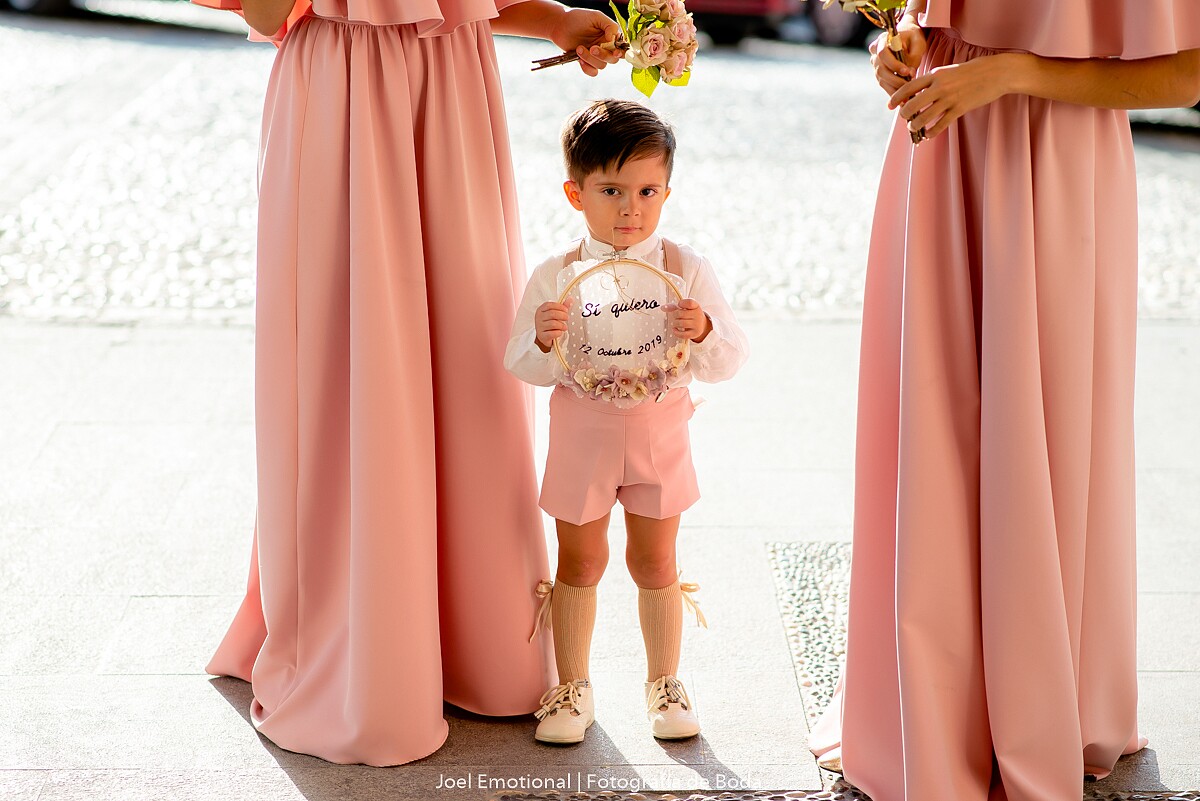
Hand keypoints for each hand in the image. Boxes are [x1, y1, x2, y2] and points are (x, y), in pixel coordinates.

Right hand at [534, 299, 571, 351]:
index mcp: (541, 310)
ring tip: (565, 327)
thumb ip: (563, 306)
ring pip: (553, 324)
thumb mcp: (556, 313)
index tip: (566, 310)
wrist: (545, 336)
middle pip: (552, 314)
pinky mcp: (542, 336)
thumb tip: (571, 298)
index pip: (549, 305)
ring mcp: (539, 327)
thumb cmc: (551, 323)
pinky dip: (559, 333)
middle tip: (567, 318)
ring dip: (562, 325)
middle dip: (562, 316)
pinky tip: (560, 332)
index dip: (559, 307)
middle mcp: (538, 317)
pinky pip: (552, 333)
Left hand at [551, 8, 623, 75]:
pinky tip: (579, 59)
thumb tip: (612, 39)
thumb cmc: (578, 18)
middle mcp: (605, 47)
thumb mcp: (596, 16)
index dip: (622, 53)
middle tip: (592, 48)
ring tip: (579, 48)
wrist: (560, 25)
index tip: (615, 52)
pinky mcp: (586, 62)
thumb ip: (609, 25)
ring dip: (590, 59)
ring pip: (601, 66)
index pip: (622, 48)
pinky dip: (587, 68)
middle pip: (613, 59)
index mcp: (611, 36)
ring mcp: (595, 55)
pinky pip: (593, 72)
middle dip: (603, 56)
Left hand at [664, 298, 711, 342]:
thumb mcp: (685, 308)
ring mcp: (697, 325)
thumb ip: (674, 307)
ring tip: (676, 323)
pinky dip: (676, 332)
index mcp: (696, 306)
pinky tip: (675, 329)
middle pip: (681, 313)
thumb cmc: (690, 315)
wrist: (702, 325)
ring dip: (675, 323)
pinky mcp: (695, 333)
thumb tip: (663, 308)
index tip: (679, 305)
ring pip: (681, 324)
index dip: (682, 303)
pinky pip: (683, 334)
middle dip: (675, 315)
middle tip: (676, 316)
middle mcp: (698, 315)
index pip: (689, 302)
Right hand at [869, 19, 925, 94]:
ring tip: (907, 97)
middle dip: (895, 80)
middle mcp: (875, 53)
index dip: (894, 65)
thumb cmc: (914, 37)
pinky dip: (893, 93)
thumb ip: (914, 56)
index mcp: (882, 40)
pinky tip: (903, 100)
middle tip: (909, 87)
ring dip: (894, 89)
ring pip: (881, 80)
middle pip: (880, 70)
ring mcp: (876, 65)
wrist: (909, 38)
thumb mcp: (918, 43)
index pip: (883, 54)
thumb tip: (910, 73)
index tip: (907, 72)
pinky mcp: (880, 74)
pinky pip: (885, 86)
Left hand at [889, 53, 1012, 139]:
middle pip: (913, 105)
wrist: (996, 72)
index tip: (890, 105)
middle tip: (905, 119)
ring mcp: (950, 98)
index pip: (909, 87)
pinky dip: (931, 132)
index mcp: (935, 74)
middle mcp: (940, 86)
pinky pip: (940, 125)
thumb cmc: (971, 71)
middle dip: (905, 115)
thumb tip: (917, 93)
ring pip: (924, 117)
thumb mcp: (949, 71)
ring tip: (914, 128)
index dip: (896, 97)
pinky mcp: (960, 109)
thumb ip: (933, 81)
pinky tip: (928, 135)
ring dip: (915, 126)